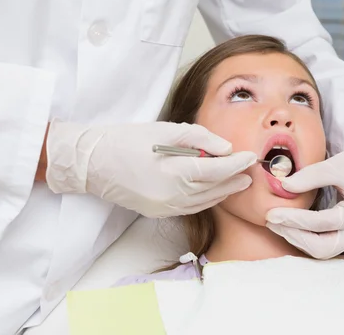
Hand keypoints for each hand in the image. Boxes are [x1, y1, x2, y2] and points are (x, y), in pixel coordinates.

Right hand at [45, 121, 256, 217]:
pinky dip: (206, 199)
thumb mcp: (163, 130)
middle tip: (250, 170)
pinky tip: (213, 191)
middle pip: (214, 189)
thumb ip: (198, 138)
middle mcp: (172, 196)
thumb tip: (225, 148)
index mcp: (174, 173)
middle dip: (234, 179)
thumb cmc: (125, 141)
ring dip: (223, 192)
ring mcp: (165, 207)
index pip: (217, 170)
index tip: (251, 156)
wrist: (92, 163)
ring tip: (238, 182)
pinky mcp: (158, 212)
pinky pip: (190, 208)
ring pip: (204, 202)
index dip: (237, 164)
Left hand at [266, 133, 343, 258]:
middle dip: (294, 236)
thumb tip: (283, 186)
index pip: (323, 223)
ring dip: (297, 239)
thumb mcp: (335, 165)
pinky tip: (289, 227)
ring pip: (323, 251)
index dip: (296, 219)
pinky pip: (325, 246)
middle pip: (323, 247)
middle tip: (272, 221)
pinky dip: (306, 239)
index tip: (273, 212)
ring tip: (276, 223)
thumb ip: (310, 176)